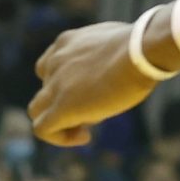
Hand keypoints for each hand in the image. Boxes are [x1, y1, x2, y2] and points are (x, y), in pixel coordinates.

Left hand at [30, 20, 157, 147]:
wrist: (142, 50)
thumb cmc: (142, 45)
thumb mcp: (117, 43)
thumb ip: (107, 56)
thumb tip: (113, 75)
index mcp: (66, 43)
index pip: (52, 66)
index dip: (66, 83)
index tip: (92, 89)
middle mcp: (54, 62)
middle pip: (46, 89)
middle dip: (65, 101)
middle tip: (94, 107)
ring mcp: (55, 85)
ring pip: (37, 110)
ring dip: (58, 121)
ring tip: (85, 126)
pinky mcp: (61, 107)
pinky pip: (42, 129)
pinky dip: (59, 138)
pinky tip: (84, 137)